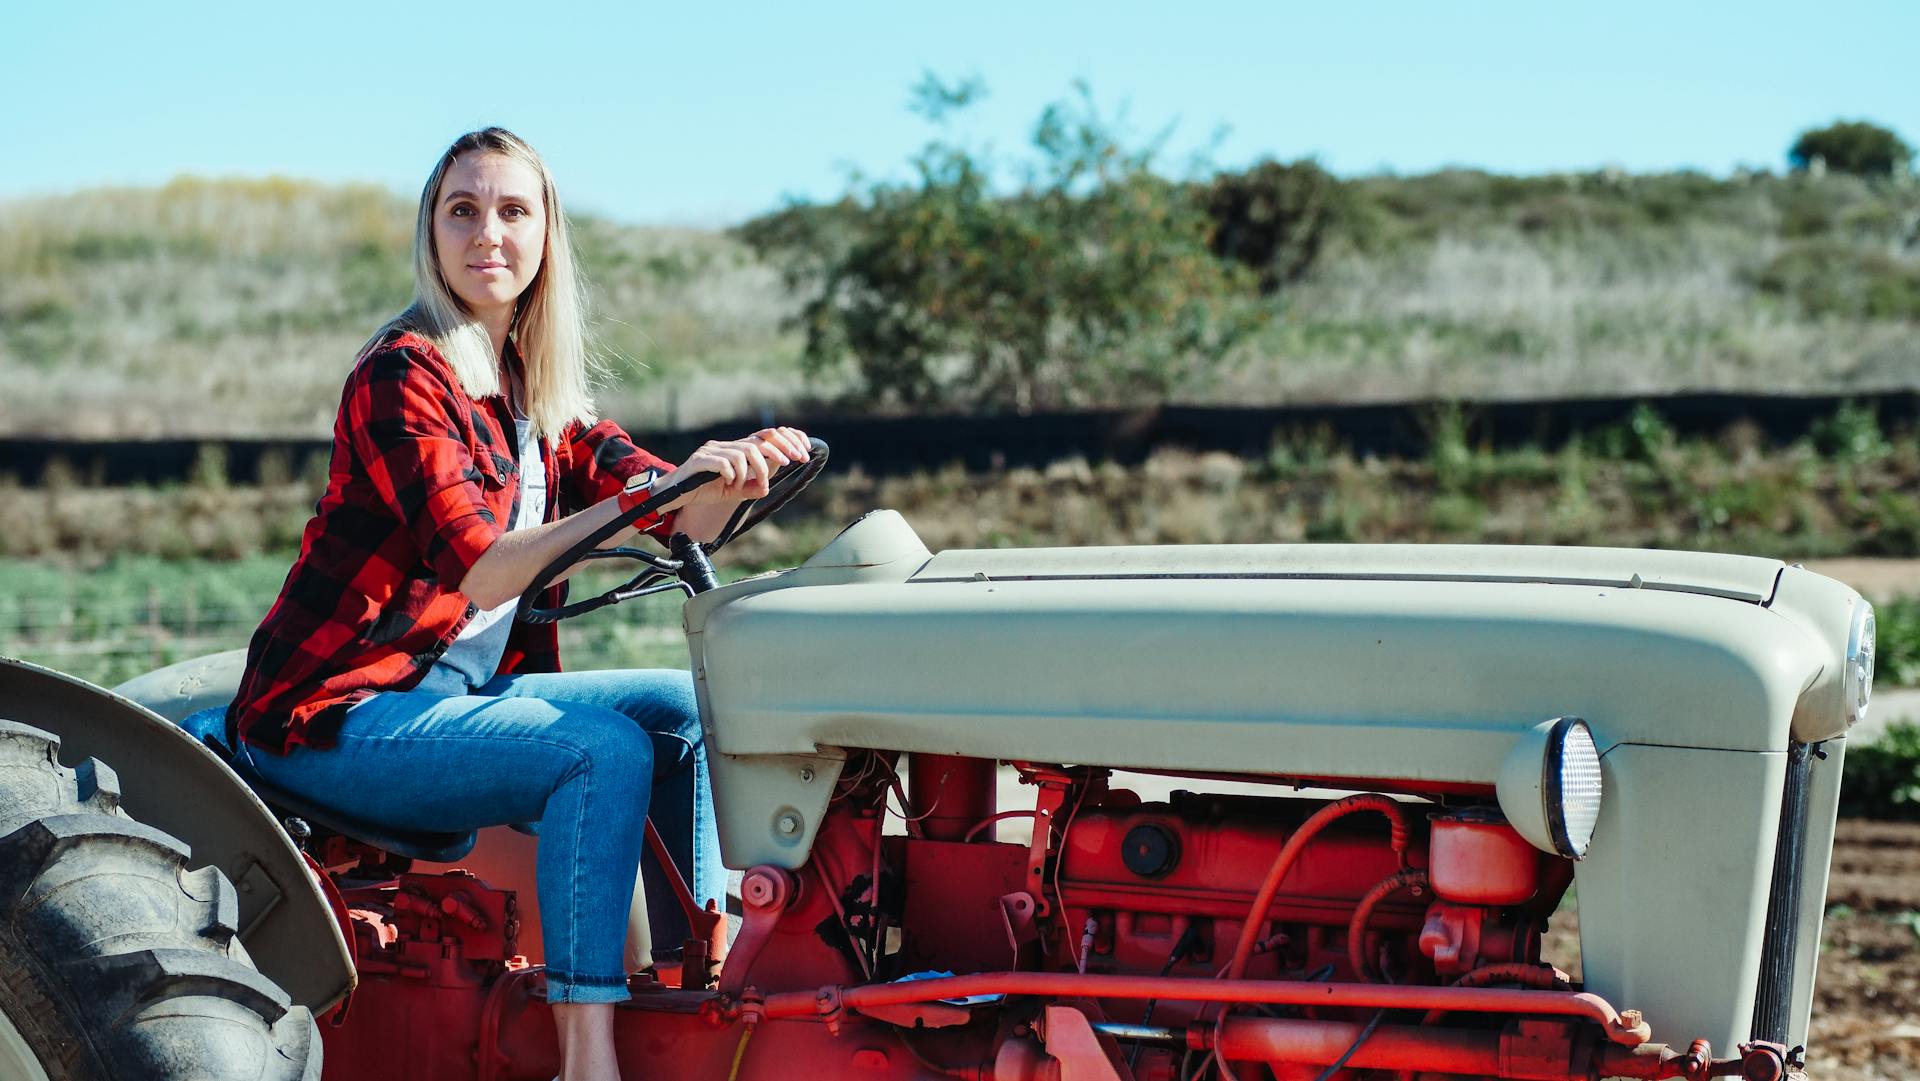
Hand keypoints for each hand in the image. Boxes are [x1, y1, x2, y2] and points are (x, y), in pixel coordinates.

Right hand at [657, 427, 809, 508]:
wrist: (673, 495)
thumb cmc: (702, 490)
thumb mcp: (732, 491)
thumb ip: (750, 488)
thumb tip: (766, 488)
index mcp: (734, 450)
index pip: (764, 438)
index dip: (785, 442)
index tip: (802, 454)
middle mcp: (724, 446)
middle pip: (757, 442)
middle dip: (777, 452)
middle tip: (788, 463)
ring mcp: (711, 450)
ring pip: (743, 453)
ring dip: (750, 471)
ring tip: (741, 486)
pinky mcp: (699, 459)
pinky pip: (723, 462)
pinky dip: (731, 473)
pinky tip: (728, 483)